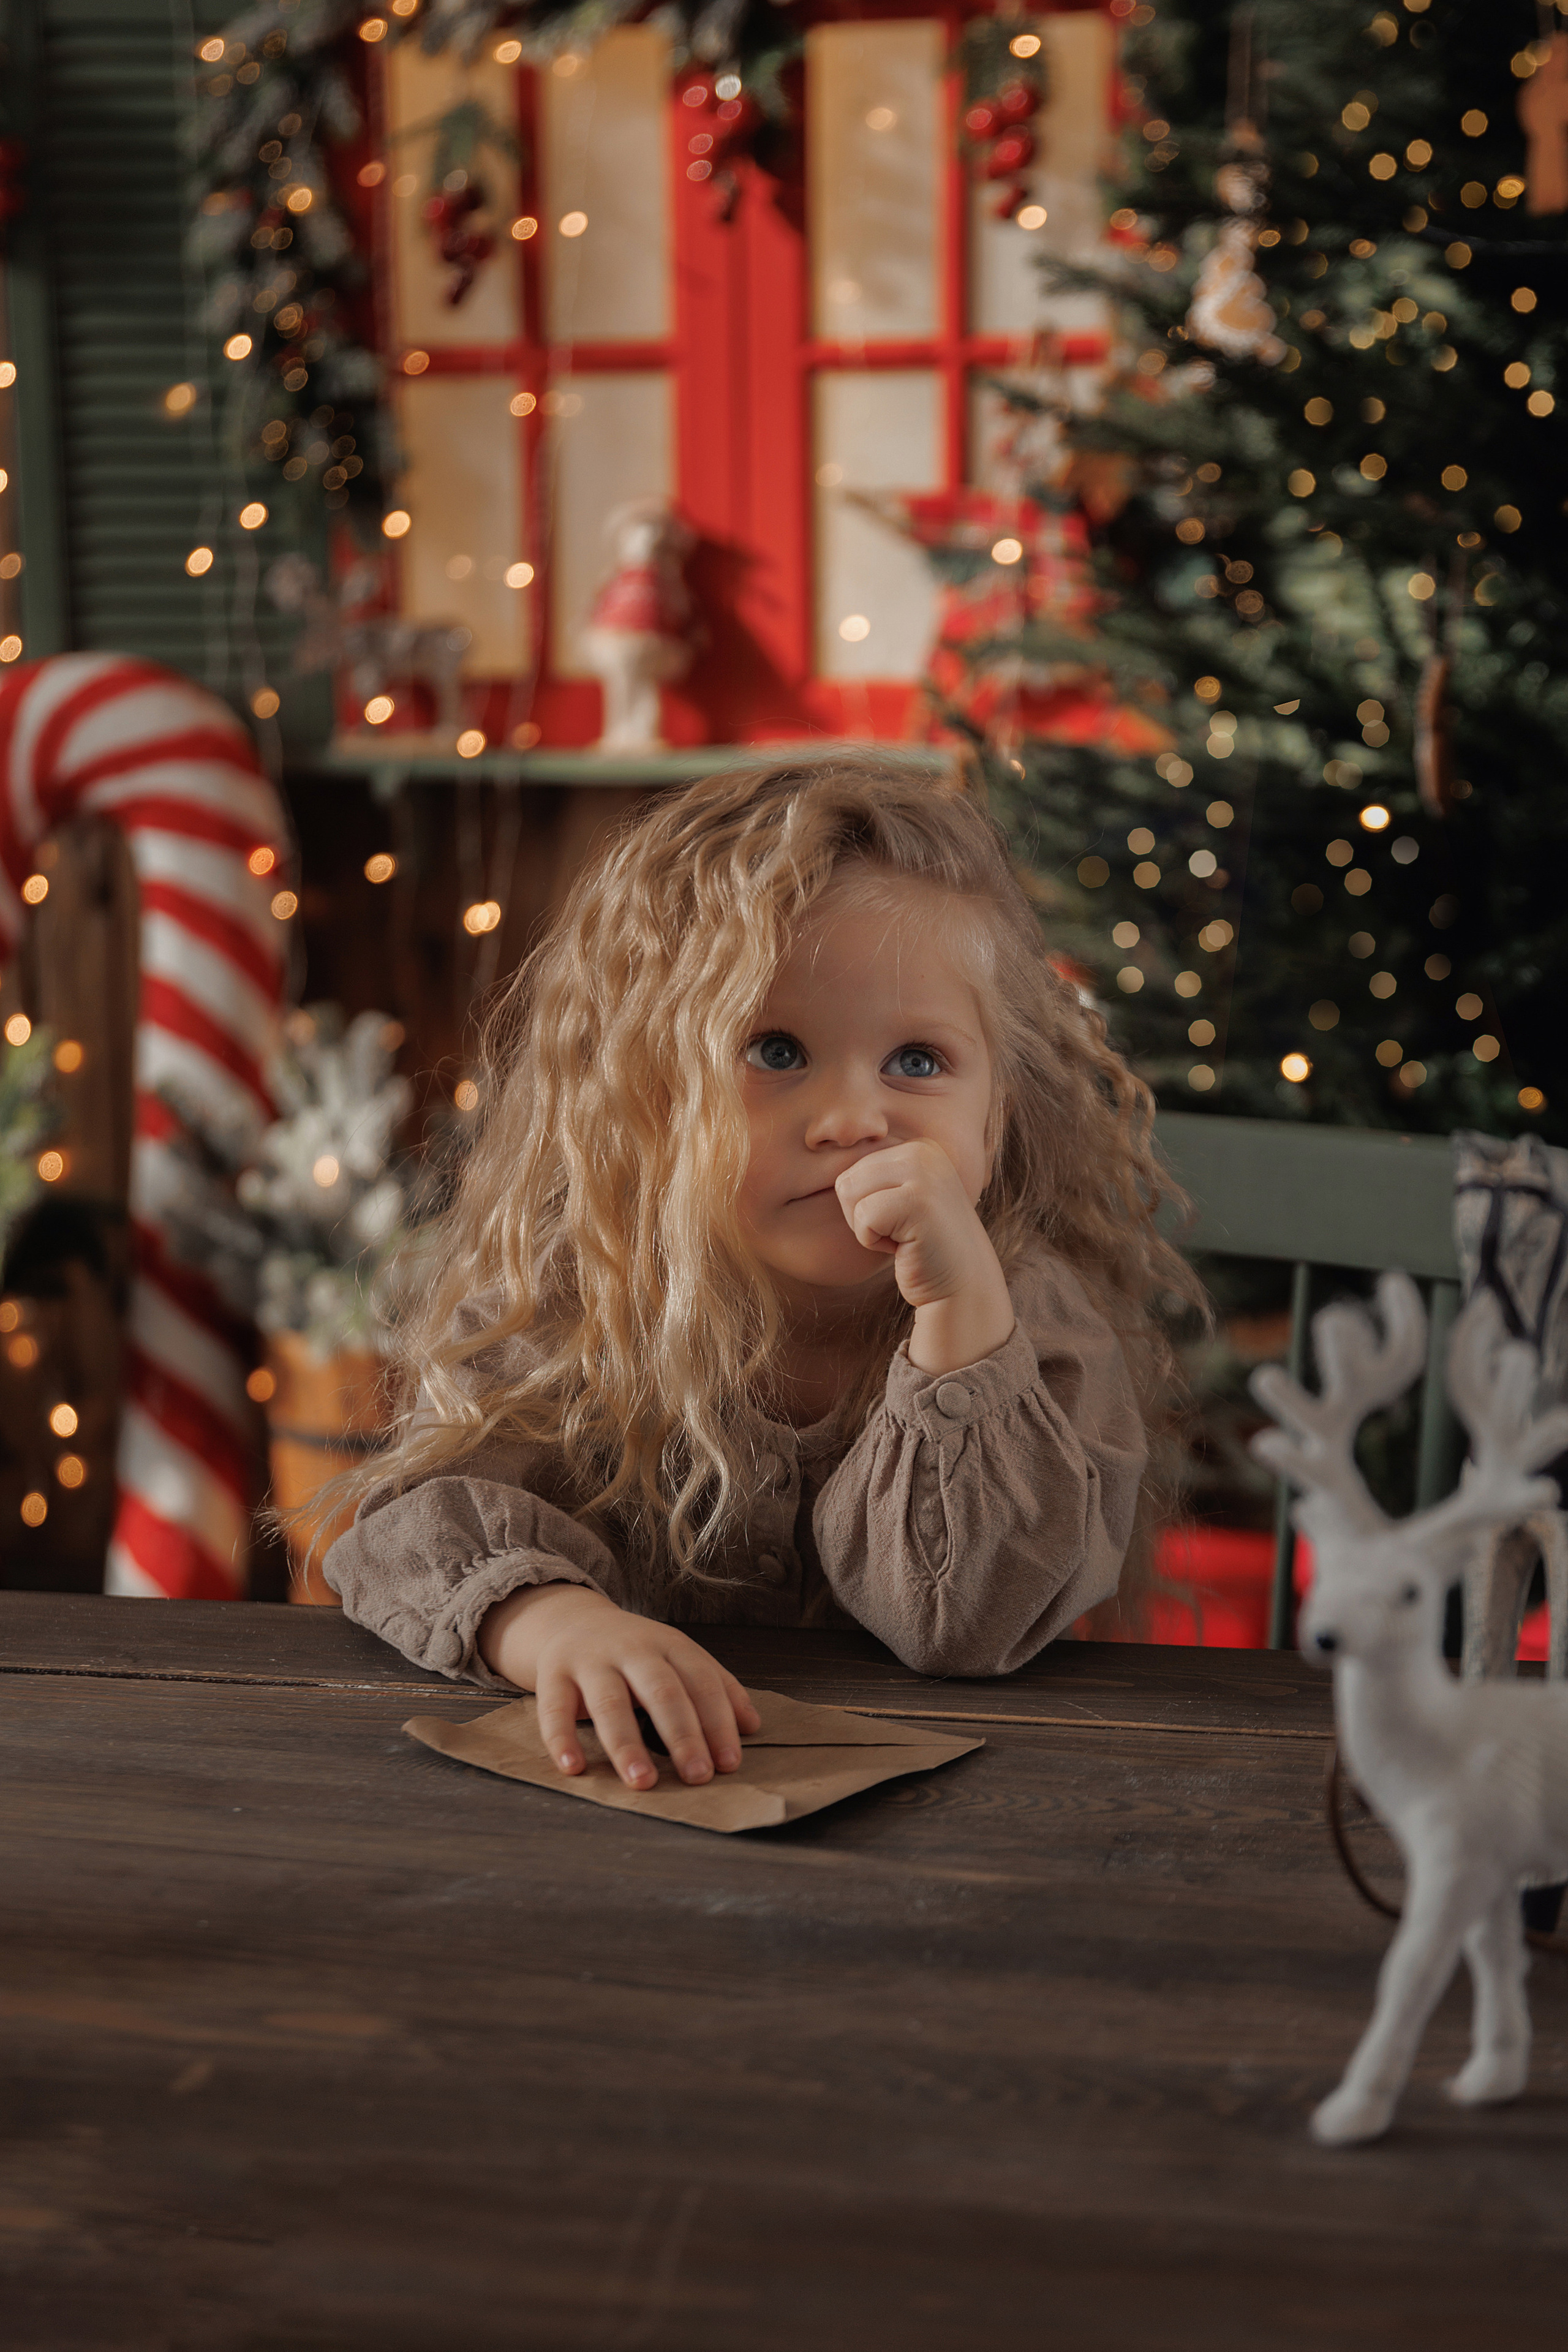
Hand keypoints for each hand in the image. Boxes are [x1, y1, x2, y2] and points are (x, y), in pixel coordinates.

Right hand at [478, 1584, 760, 1791]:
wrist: (571, 1621)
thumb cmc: (636, 1653)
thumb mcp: (678, 1658)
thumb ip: (716, 1688)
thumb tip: (752, 1726)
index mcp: (670, 1645)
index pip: (701, 1681)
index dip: (718, 1721)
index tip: (729, 1763)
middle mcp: (632, 1649)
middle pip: (661, 1690)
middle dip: (682, 1734)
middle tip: (697, 1776)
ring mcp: (590, 1660)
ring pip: (610, 1701)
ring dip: (627, 1744)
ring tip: (642, 1782)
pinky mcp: (553, 1674)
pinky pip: (553, 1708)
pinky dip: (561, 1738)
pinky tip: (574, 1767)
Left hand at [834, 1138, 1013, 1375]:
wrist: (964, 1285)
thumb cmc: (922, 1247)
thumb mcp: (901, 1198)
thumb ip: (876, 1177)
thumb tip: (821, 1152)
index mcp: (919, 1148)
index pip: (854, 1169)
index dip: (866, 1206)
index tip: (901, 1221)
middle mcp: (923, 1152)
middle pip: (846, 1181)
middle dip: (862, 1216)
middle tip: (899, 1233)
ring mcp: (924, 1174)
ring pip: (849, 1195)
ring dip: (866, 1228)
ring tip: (902, 1237)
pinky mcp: (918, 1201)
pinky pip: (863, 1218)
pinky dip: (874, 1242)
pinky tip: (906, 1248)